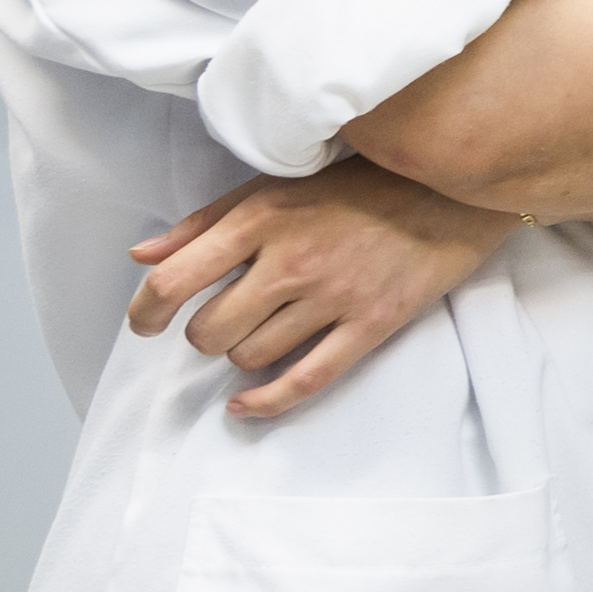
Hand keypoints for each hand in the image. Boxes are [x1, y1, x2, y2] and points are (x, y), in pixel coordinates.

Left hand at [128, 158, 518, 422]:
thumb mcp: (274, 187)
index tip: (146, 323)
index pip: (175, 281)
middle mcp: (292, 259)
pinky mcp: (371, 323)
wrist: (450, 188)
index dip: (146, 312)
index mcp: (262, 218)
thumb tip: (143, 257)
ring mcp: (334, 295)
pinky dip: (266, 402)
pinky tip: (244, 406)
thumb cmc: (358, 185)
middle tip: (221, 324)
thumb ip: (205, 223)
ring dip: (242, 355)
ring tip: (260, 335)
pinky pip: (305, 380)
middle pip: (210, 332)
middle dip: (205, 335)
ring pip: (251, 357)